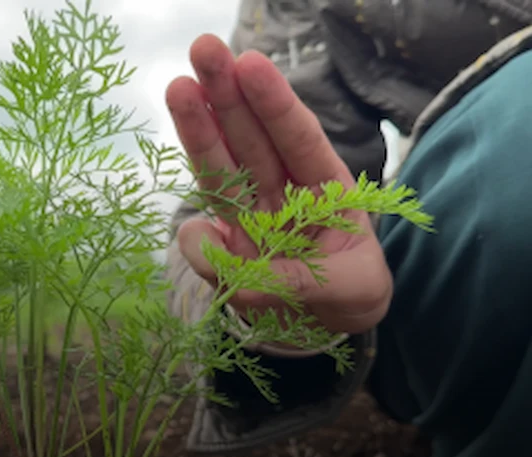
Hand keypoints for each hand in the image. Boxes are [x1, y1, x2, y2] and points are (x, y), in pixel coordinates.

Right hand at [165, 34, 392, 335]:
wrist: (328, 334)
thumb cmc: (353, 298)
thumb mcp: (352, 290)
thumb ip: (297, 279)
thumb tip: (227, 267)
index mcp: (325, 187)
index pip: (297, 139)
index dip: (274, 103)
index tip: (251, 63)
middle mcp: (282, 193)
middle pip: (251, 139)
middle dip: (227, 94)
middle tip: (204, 48)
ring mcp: (248, 217)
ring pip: (219, 169)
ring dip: (197, 130)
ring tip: (178, 87)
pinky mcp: (224, 250)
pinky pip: (202, 240)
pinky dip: (195, 241)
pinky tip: (196, 237)